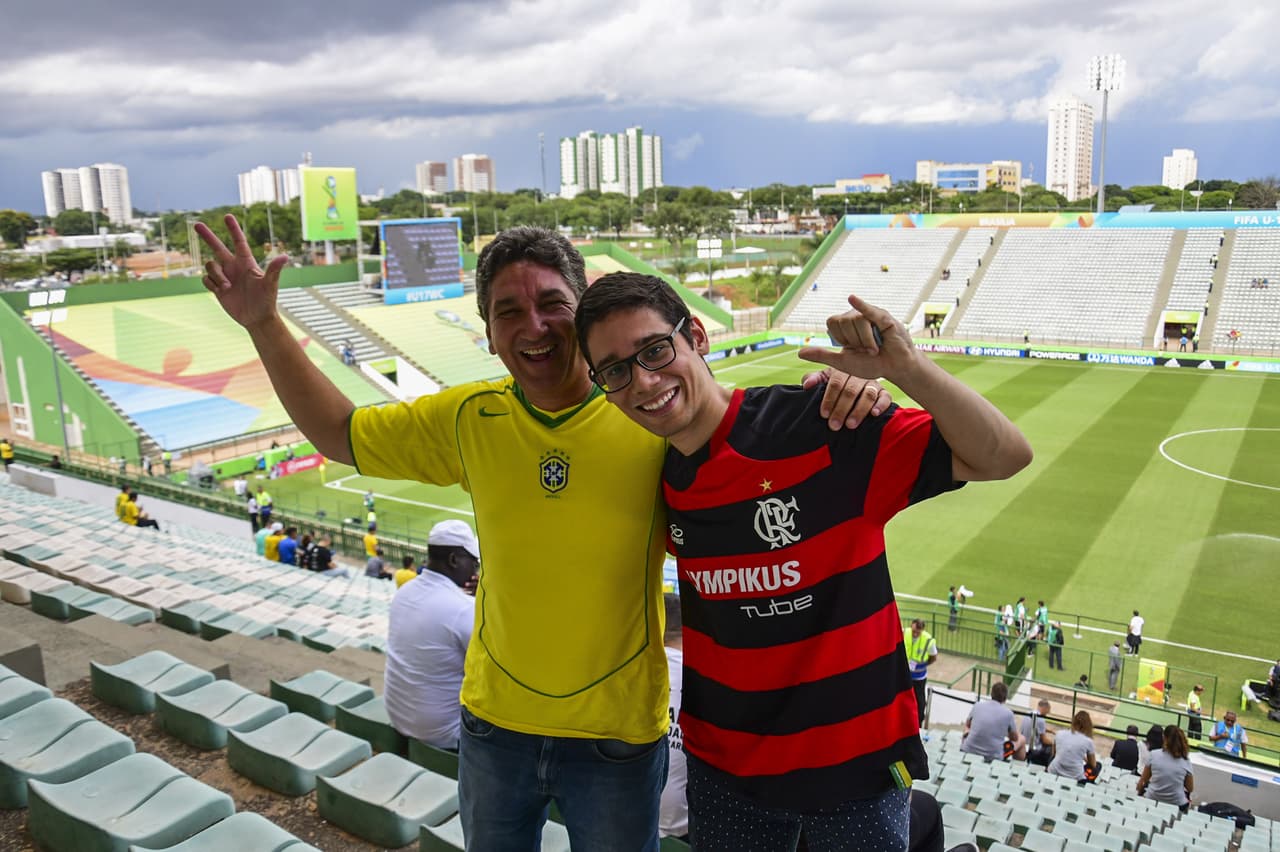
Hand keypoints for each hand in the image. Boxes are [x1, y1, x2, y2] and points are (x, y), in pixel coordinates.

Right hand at [196, 214, 289, 331]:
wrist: (257, 318)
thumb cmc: (267, 301)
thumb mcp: (269, 284)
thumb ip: (274, 270)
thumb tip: (285, 256)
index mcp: (246, 262)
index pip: (239, 242)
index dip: (234, 229)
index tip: (228, 216)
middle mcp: (234, 267)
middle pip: (217, 247)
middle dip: (208, 236)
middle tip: (196, 224)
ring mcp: (225, 277)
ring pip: (210, 266)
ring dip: (216, 275)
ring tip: (229, 287)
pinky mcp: (217, 288)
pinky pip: (206, 279)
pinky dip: (211, 284)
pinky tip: (222, 291)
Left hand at [798, 294, 919, 385]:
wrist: (895, 368)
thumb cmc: (872, 364)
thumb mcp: (842, 362)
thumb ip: (823, 356)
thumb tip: (800, 352)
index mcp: (845, 326)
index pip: (832, 323)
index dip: (840, 338)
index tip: (852, 348)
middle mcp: (856, 317)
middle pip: (844, 322)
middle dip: (855, 341)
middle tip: (868, 349)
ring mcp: (870, 314)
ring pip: (857, 321)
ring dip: (866, 341)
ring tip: (875, 348)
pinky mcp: (883, 317)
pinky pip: (868, 310)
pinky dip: (861, 304)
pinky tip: (852, 298)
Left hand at [801, 369, 890, 429]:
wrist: (859, 377)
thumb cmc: (838, 383)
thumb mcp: (825, 379)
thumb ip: (815, 379)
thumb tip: (806, 384)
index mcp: (842, 370)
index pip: (835, 383)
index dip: (829, 399)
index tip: (824, 414)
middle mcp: (859, 375)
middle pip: (851, 391)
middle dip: (841, 409)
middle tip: (834, 425)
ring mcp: (873, 383)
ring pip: (868, 395)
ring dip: (859, 410)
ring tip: (851, 425)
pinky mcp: (884, 392)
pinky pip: (886, 397)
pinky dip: (881, 405)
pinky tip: (874, 414)